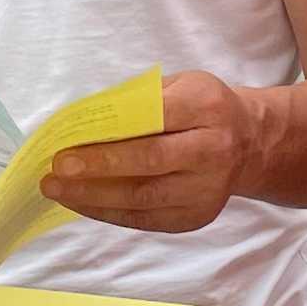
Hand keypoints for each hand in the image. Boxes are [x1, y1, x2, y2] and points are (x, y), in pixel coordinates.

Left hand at [42, 71, 278, 233]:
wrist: (250, 143)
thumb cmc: (201, 108)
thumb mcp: (178, 85)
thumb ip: (137, 100)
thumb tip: (81, 121)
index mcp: (205, 106)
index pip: (151, 120)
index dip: (108, 134)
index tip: (66, 145)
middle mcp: (213, 149)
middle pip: (149, 162)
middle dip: (97, 168)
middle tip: (56, 172)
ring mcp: (208, 189)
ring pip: (145, 198)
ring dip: (94, 196)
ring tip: (58, 190)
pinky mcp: (198, 216)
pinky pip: (147, 219)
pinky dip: (110, 213)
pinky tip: (82, 203)